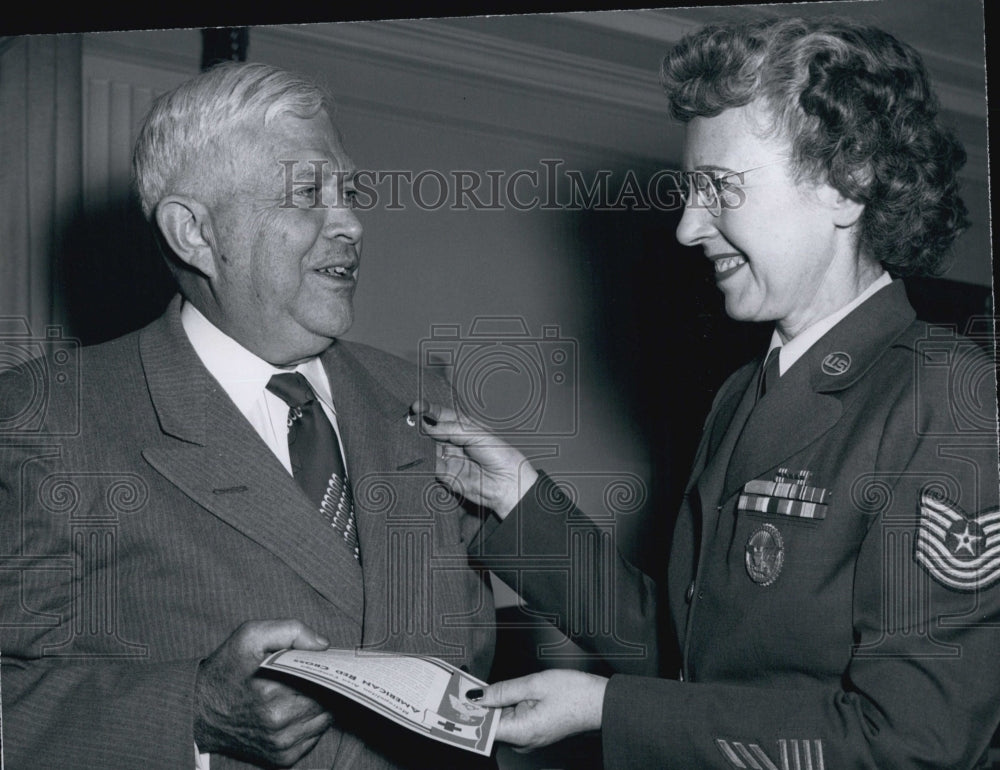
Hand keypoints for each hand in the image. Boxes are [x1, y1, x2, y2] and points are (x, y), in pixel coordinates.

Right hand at [194, 619, 333, 766]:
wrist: (198, 709)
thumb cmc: (227, 668)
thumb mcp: (251, 636)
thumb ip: (291, 631)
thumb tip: (323, 645)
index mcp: (273, 694)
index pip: (324, 681)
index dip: (328, 669)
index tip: (325, 661)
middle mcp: (279, 724)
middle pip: (327, 701)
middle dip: (325, 687)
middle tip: (314, 675)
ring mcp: (281, 745)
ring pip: (324, 721)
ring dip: (320, 707)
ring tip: (304, 692)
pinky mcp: (281, 759)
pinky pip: (313, 738)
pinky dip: (311, 725)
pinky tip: (296, 710)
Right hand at [410, 400, 537, 517]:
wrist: (508, 485)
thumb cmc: (501, 456)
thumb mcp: (479, 435)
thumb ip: (453, 430)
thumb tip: (429, 426)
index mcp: (464, 427)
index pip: (442, 415)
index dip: (429, 410)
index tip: (417, 406)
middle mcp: (454, 441)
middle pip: (431, 430)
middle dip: (420, 425)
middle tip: (409, 420)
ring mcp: (449, 457)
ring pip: (427, 447)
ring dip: (417, 442)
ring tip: (409, 435)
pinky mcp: (445, 474)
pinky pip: (429, 465)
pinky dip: (422, 459)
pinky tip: (416, 452)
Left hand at [465, 670, 607, 750]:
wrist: (600, 702)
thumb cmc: (574, 693)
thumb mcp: (534, 684)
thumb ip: (502, 690)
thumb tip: (476, 696)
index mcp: (522, 732)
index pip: (483, 730)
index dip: (467, 716)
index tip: (452, 702)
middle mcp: (524, 741)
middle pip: (491, 726)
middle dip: (477, 707)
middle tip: (461, 688)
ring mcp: (530, 738)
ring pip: (501, 722)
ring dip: (491, 706)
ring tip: (479, 687)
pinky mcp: (535, 732)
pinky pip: (513, 721)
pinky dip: (504, 708)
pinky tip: (499, 694)